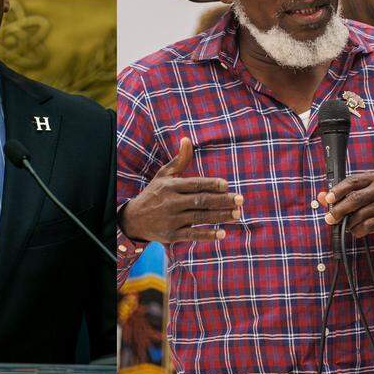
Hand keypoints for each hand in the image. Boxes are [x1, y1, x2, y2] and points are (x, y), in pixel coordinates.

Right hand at [120, 137, 242, 242]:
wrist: (133, 219)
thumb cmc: (154, 194)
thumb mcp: (163, 175)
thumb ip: (179, 160)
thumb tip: (187, 139)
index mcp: (170, 186)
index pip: (194, 184)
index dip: (211, 184)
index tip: (226, 185)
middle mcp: (171, 202)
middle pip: (200, 201)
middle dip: (222, 200)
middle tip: (240, 200)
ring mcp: (171, 219)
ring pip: (199, 217)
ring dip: (220, 216)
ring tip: (237, 214)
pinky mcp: (172, 235)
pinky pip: (192, 234)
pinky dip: (207, 234)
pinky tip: (222, 233)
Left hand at [320, 172, 373, 241]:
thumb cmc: (372, 204)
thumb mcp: (357, 196)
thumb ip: (338, 195)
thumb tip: (320, 197)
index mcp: (371, 179)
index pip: (352, 182)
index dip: (338, 191)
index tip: (328, 200)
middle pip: (355, 199)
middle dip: (339, 210)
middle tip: (329, 218)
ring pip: (360, 214)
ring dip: (348, 223)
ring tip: (345, 225)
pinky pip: (367, 226)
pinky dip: (357, 230)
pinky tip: (355, 230)